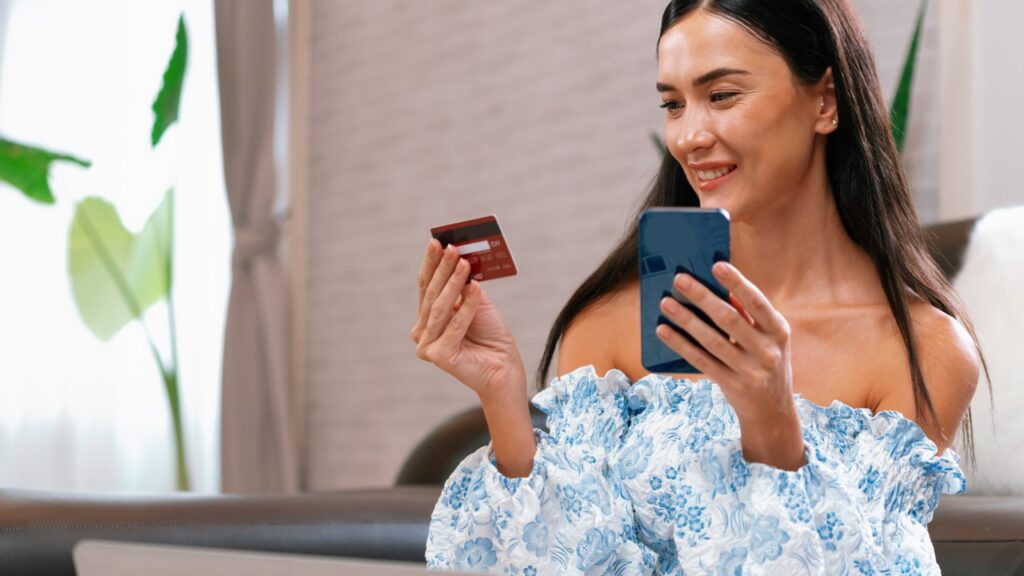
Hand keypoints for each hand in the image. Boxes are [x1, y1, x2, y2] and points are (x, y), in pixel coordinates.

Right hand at [411, 240, 526, 401]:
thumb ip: (466, 285)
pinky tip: (477, 289)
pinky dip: (467, 306)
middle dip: (442, 269)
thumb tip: (460, 258)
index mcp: (426, 319)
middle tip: (451, 248)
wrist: (504, 367)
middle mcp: (422, 332)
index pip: (426, 286)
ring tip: (464, 263)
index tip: (437, 242)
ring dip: (454, 283)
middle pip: (431, 295)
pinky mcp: (439, 355)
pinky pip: (455, 325)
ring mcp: (427, 345)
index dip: (431, 264)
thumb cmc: (490, 336)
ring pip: (441, 307)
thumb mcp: (478, 303)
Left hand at [656, 261, 804, 468]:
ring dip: (685, 319)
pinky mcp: (731, 385)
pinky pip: (701, 361)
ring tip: (665, 303)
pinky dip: (680, 344)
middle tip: (679, 279)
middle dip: (702, 297)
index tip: (716, 265)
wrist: (773, 411)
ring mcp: (750, 370)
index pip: (757, 302)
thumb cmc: (765, 362)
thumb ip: (748, 315)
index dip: (737, 282)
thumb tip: (719, 286)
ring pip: (711, 340)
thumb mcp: (768, 339)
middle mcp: (768, 351)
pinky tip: (664, 331)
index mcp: (779, 331)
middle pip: (729, 319)